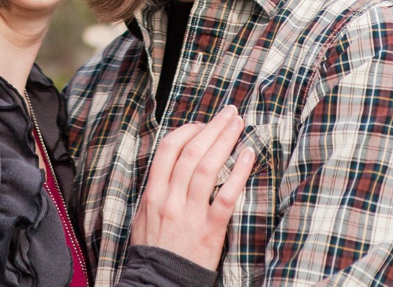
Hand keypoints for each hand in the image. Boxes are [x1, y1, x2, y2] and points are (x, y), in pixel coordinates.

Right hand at [128, 106, 254, 270]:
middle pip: (192, 153)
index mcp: (153, 191)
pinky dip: (238, 172)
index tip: (203, 123)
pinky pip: (226, 196)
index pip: (169, 149)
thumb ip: (157, 188)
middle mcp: (170, 198)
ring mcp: (190, 213)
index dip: (187, 131)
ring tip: (239, 125)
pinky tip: (247, 155)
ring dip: (225, 141)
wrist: (161, 282)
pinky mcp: (211, 229)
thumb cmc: (154, 249)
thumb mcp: (145, 213)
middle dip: (212, 128)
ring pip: (208, 168)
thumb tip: (171, 163)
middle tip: (229, 112)